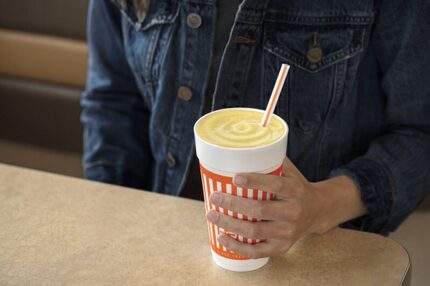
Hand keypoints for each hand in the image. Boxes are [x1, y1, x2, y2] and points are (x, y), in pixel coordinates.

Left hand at [206, 157, 365, 258]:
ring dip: (231, 224)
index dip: (255, 182)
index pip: (275, 186)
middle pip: (261, 210)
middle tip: (215, 197)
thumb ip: (272, 162)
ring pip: (256, 231)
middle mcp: (294, 213)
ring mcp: (288, 232)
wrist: (318, 211)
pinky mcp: (282, 247)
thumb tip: (242, 148)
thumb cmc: (296, 188)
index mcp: (296, 191)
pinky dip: (238, 247)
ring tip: (212, 215)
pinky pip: (258, 251)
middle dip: (234, 204)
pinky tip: (222, 237)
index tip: (235, 178)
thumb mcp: (290, 172)